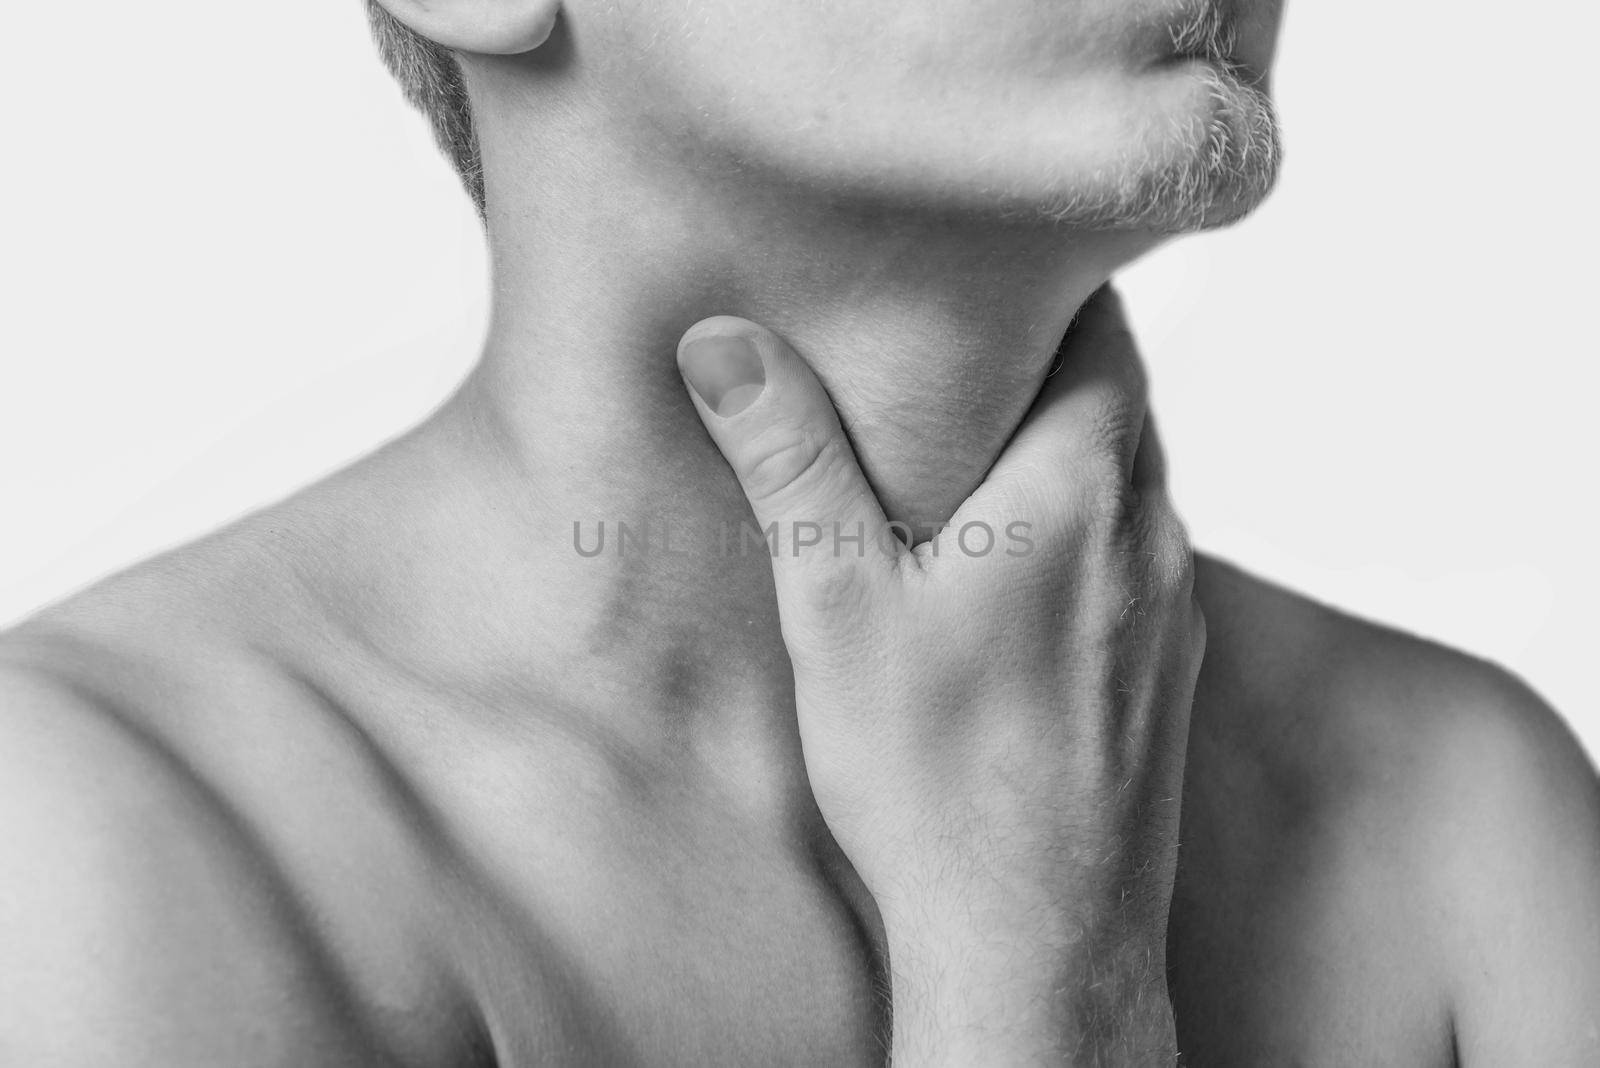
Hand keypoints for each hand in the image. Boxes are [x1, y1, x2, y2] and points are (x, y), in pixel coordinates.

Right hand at [676, 288, 1202, 1063]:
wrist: (1039, 944)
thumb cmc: (935, 780)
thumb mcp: (834, 606)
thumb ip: (790, 461)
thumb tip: (726, 343)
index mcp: (1080, 488)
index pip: (1100, 323)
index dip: (1045, 282)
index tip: (979, 270)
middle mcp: (1152, 532)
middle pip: (1120, 395)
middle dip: (1046, 361)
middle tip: (955, 353)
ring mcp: (1174, 606)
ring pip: (1134, 477)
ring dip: (1068, 451)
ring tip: (974, 457)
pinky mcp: (1170, 670)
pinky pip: (1139, 556)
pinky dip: (1087, 531)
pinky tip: (1014, 577)